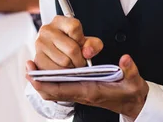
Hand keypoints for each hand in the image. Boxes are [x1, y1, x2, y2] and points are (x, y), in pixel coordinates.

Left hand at [27, 54, 148, 117]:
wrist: (134, 104)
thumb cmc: (132, 93)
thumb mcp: (134, 81)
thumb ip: (130, 70)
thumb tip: (125, 59)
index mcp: (91, 91)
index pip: (62, 90)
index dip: (45, 83)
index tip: (33, 74)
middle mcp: (82, 94)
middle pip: (53, 92)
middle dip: (38, 82)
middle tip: (28, 67)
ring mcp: (81, 94)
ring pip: (55, 92)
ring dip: (43, 82)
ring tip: (33, 67)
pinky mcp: (82, 91)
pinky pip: (61, 89)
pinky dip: (51, 82)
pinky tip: (47, 72)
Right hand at [34, 15, 103, 69]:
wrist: (58, 52)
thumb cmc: (72, 45)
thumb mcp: (86, 41)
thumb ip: (93, 45)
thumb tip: (87, 52)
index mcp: (59, 21)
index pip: (74, 27)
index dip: (81, 40)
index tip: (81, 45)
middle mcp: (47, 30)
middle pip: (71, 49)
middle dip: (79, 60)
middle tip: (80, 62)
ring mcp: (40, 44)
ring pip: (64, 62)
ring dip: (71, 68)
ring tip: (71, 65)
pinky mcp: (37, 58)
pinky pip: (55, 71)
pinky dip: (62, 74)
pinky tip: (63, 69)